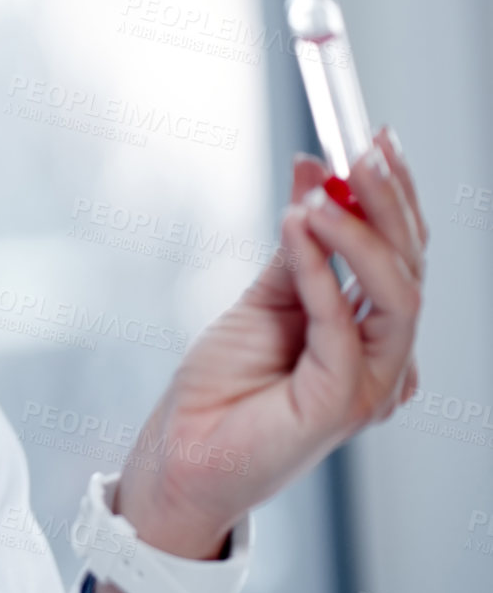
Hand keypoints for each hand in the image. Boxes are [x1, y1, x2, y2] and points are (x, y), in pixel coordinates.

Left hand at [93, 127, 425, 592]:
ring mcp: (372, 384)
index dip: (394, 195)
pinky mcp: (342, 403)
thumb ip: (297, 246)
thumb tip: (314, 172)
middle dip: (388, 201)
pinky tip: (296, 230)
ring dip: (360, 232)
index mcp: (372, 333)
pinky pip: (343, 324)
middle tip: (361, 150)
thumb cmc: (221, 389)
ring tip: (322, 191)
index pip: (402, 254)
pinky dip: (321, 272)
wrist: (181, 455)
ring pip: (397, 293)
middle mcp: (385, 359)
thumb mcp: (262, 299)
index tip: (375, 137)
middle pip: (411, 266)